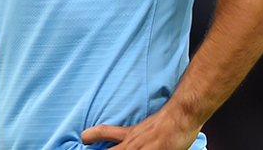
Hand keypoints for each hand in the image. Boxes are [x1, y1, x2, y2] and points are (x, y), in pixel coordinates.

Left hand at [80, 107, 200, 149]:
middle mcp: (132, 142)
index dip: (91, 135)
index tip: (83, 137)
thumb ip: (133, 136)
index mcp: (129, 134)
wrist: (180, 116)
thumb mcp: (144, 128)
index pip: (104, 132)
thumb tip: (128, 141)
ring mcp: (141, 149)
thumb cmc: (166, 122)